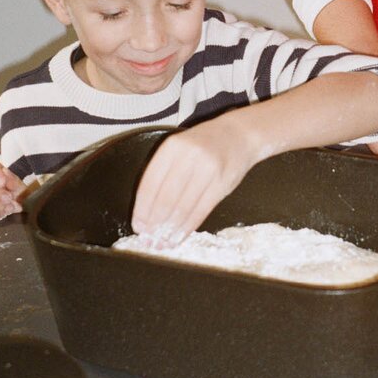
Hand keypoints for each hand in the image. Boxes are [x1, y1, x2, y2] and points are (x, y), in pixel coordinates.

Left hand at [131, 119, 251, 242]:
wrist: (239, 134)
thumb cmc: (205, 145)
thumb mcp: (180, 149)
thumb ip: (164, 173)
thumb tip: (147, 212)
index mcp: (172, 147)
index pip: (150, 183)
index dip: (142, 209)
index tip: (138, 226)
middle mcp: (189, 156)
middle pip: (165, 197)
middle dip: (155, 223)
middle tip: (149, 239)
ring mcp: (208, 169)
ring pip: (183, 206)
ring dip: (170, 229)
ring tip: (163, 242)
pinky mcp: (223, 182)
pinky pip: (201, 210)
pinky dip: (188, 227)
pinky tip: (180, 236)